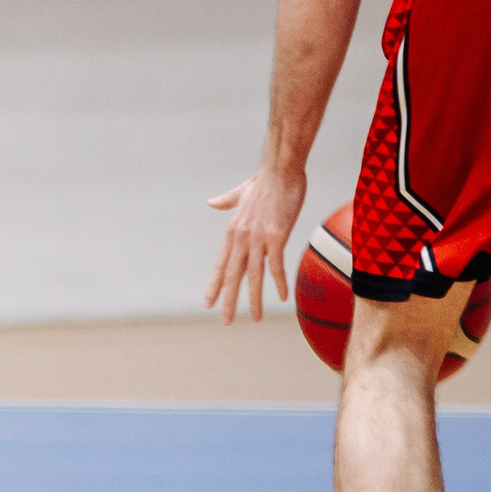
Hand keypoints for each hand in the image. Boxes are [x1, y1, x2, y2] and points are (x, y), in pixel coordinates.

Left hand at [205, 165, 305, 324]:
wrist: (279, 170)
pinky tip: (282, 298)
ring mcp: (256, 238)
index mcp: (232, 232)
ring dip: (254, 300)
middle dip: (229, 301)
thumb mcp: (240, 194)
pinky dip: (278, 283)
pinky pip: (275, 266)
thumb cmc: (264, 182)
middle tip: (225, 322)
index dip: (214, 285)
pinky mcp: (275, 236)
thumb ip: (225, 201)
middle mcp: (240, 238)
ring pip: (252, 276)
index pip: (220, 265)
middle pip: (232, 276)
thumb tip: (210, 202)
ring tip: (256, 319)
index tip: (208, 303)